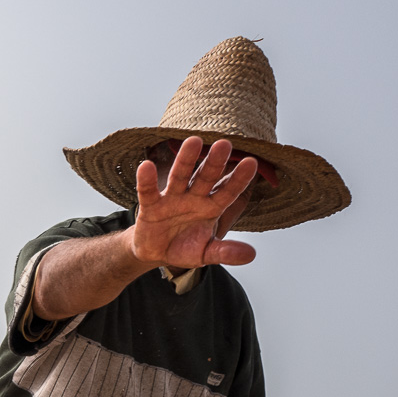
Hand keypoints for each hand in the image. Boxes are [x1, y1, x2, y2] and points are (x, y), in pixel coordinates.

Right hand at [131, 137, 258, 269]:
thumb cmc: (185, 248)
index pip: (228, 192)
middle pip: (206, 178)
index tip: (251, 163)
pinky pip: (149, 191)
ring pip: (180, 176)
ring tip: (193, 141)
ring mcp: (172, 199)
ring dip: (186, 160)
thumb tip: (251, 255)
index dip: (238, 179)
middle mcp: (194, 198)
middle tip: (225, 143)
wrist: (156, 253)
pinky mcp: (150, 205)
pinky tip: (146, 166)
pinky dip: (147, 180)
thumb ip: (225, 252)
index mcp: (211, 208)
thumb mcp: (205, 253)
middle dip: (215, 162)